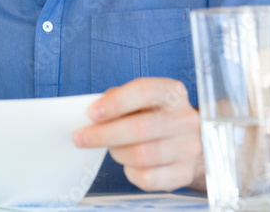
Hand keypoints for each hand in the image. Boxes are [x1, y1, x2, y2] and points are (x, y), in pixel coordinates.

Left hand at [73, 77, 204, 191]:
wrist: (186, 140)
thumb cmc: (152, 115)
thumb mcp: (137, 99)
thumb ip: (116, 100)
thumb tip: (90, 115)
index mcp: (172, 93)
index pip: (145, 92)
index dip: (116, 103)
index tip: (91, 113)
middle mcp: (185, 120)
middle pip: (140, 128)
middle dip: (104, 134)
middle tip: (80, 137)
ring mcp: (188, 148)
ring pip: (141, 155)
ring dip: (116, 152)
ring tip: (110, 147)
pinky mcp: (184, 174)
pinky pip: (147, 178)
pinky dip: (130, 171)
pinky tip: (128, 163)